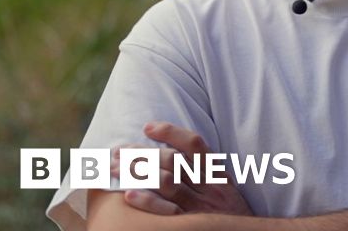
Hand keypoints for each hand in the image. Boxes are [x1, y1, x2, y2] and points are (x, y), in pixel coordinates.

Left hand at [110, 121, 252, 215]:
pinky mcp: (193, 224)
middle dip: (142, 153)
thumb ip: (207, 176)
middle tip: (117, 150)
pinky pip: (169, 212)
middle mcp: (209, 187)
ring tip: (114, 167)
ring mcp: (200, 206)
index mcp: (218, 175)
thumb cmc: (233, 217)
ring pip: (168, 181)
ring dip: (138, 172)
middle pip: (173, 161)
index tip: (148, 127)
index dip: (171, 132)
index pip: (195, 145)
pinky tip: (129, 194)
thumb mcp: (226, 191)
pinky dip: (148, 202)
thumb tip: (176, 158)